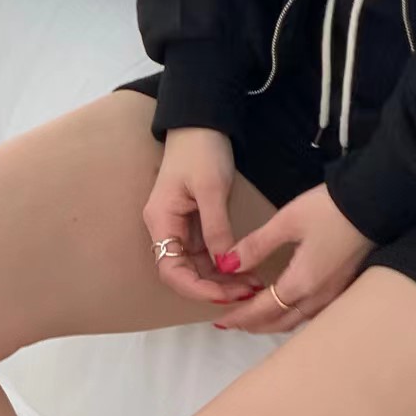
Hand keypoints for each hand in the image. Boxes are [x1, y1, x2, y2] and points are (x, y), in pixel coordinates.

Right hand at [142, 127, 262, 304]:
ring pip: (199, 264)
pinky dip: (226, 261)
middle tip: (248, 293)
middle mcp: (167, 228)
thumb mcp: (211, 188)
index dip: (196, 288)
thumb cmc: (202, 149)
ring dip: (224, 278)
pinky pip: (208, 250)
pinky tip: (247, 268)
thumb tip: (225, 264)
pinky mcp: (196, 220)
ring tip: (254, 285)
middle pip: (185, 271)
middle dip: (215, 287)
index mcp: (161, 220)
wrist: (203, 121)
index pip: (171, 270)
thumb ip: (216, 227)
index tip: (226, 295)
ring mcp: (181, 225)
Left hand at [209, 183, 375, 332]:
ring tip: (257, 317)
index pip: (263, 310)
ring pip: (298, 320)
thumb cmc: (330, 209)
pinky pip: (314, 312)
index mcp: (302, 283)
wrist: (375, 202)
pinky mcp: (346, 286)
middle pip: (281, 322)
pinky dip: (293, 313)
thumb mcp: (288, 221)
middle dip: (255, 325)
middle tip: (234, 322)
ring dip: (274, 322)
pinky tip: (290, 303)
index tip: (221, 321)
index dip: (240, 316)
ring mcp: (336, 294)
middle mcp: (319, 297)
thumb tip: (227, 265)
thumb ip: (256, 244)